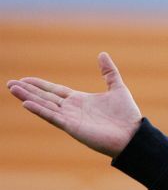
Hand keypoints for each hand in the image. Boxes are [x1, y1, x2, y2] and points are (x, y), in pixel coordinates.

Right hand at [7, 52, 141, 157]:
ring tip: (13, 89)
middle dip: (28, 90)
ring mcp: (71, 119)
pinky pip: (53, 117)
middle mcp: (72, 109)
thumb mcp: (117, 88)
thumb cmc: (127, 115)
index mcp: (80, 100)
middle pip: (46, 97)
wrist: (133, 135)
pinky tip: (27, 104)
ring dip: (29, 98)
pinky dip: (40, 110)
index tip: (25, 79)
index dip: (40, 85)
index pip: (55, 91)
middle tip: (10, 84)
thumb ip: (109, 72)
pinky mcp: (73, 127)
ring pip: (45, 106)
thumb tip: (102, 54)